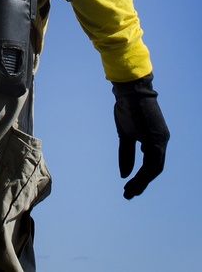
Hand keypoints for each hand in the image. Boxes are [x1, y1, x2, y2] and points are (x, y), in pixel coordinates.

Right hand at [112, 73, 169, 198]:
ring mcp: (160, 139)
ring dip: (142, 182)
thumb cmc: (128, 109)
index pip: (152, 166)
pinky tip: (134, 179)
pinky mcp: (156, 136)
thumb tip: (124, 174)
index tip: (128, 189)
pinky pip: (152, 160)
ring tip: (129, 191)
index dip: (141, 179)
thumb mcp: (126, 134)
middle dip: (141, 184)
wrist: (131, 90)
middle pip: (155, 170)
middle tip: (128, 195)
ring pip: (155, 168)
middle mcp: (162, 142)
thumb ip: (126, 154)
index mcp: (155, 141)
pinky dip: (144, 172)